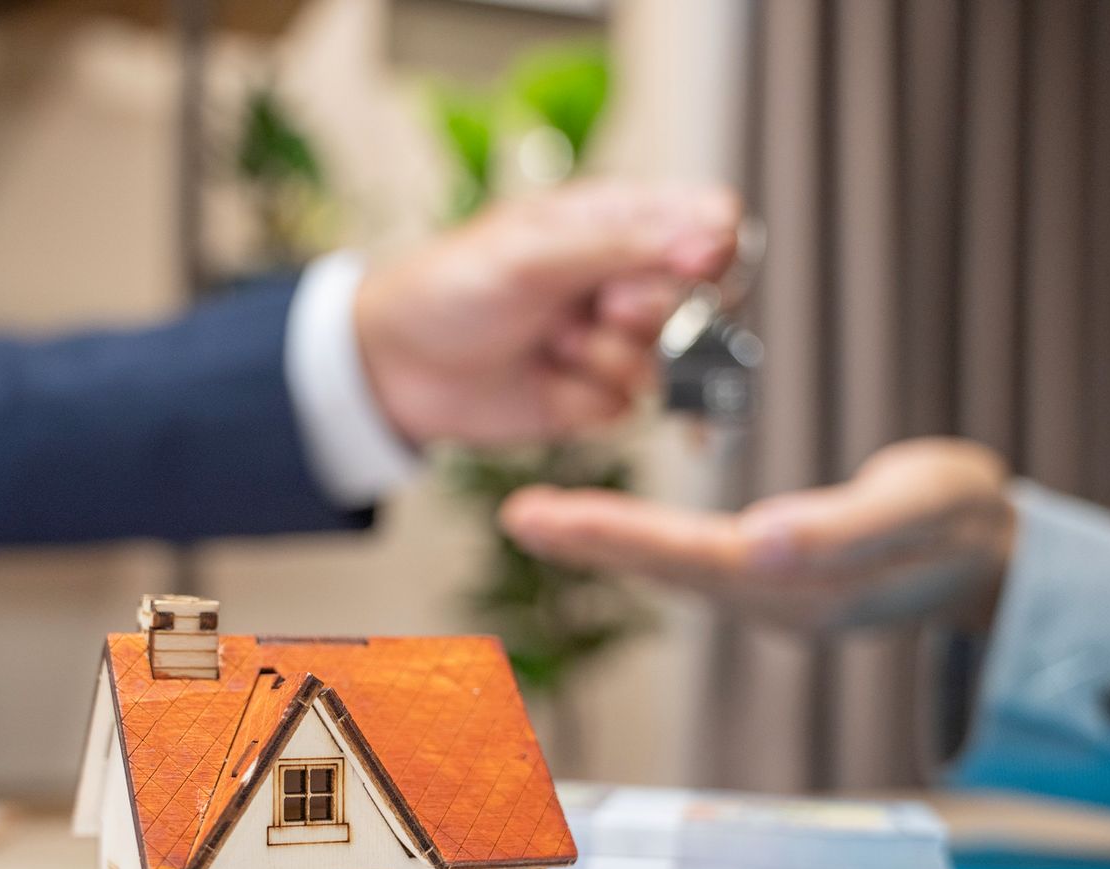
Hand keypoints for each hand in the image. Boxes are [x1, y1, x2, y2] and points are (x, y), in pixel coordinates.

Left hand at [355, 181, 740, 448]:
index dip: (714, 250)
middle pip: (708, 301)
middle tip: (605, 308)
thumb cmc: (452, 287)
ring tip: (553, 343)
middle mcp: (630, 279)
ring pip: (672, 362)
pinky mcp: (600, 397)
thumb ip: (627, 245)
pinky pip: (630, 406)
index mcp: (619, 220)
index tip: (692, 268)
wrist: (394, 369)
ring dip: (611, 358)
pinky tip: (546, 378)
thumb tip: (716, 238)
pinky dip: (587, 398)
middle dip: (656, 313)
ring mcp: (618, 342)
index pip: (712, 222)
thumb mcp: (536, 253)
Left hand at [498, 437, 1017, 634]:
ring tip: (539, 518)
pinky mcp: (776, 586)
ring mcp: (777, 602)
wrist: (993, 553)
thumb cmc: (963, 518)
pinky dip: (644, 546)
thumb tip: (760, 544)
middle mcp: (780, 606)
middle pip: (670, 572)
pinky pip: (695, 567)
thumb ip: (845, 529)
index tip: (554, 517)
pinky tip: (607, 530)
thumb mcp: (923, 504)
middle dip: (593, 542)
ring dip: (609, 545)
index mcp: (808, 587)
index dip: (622, 538)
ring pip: (676, 572)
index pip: (697, 560)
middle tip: (520, 515)